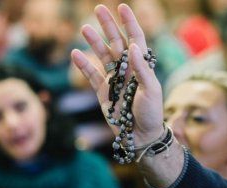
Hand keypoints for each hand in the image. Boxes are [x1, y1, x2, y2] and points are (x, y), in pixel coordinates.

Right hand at [71, 4, 163, 144]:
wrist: (141, 135)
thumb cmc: (151, 112)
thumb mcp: (151, 90)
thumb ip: (142, 69)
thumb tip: (131, 45)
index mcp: (141, 66)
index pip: (135, 39)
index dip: (129, 23)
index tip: (122, 7)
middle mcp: (127, 69)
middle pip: (116, 42)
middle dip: (108, 26)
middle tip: (98, 9)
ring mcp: (114, 79)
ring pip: (103, 55)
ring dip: (94, 42)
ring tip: (84, 28)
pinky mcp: (103, 91)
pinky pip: (92, 75)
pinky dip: (83, 65)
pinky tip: (75, 54)